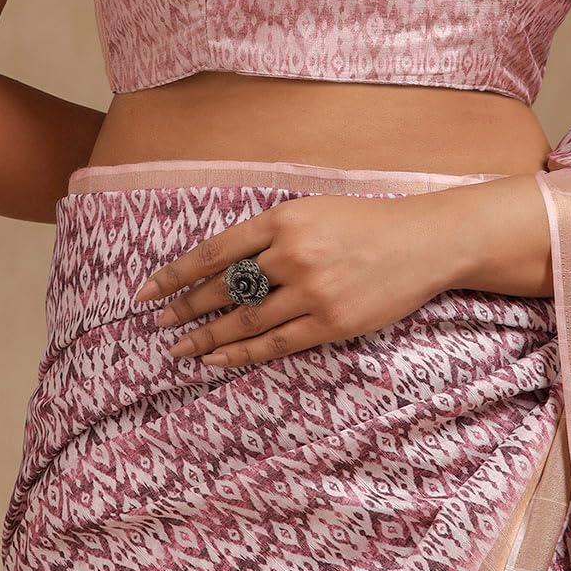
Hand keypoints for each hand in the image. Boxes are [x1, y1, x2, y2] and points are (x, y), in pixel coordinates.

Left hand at [131, 190, 453, 369]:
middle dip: (185, 307)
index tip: (147, 290)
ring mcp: (312, 291)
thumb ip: (270, 233)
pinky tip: (216, 359)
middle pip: (224, 288)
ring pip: (244, 320)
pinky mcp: (330, 322)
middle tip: (157, 322)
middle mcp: (293, 254)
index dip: (176, 273)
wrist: (423, 242)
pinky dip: (241, 353)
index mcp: (283, 219)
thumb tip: (221, 264)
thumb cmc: (364, 223)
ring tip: (178, 347)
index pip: (215, 251)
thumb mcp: (312, 211)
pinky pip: (275, 344)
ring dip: (206, 335)